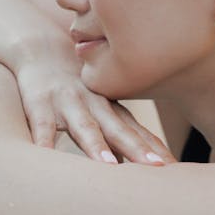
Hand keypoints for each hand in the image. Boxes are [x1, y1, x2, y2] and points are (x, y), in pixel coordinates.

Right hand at [12, 41, 175, 165]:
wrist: (39, 47)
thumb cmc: (74, 85)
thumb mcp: (98, 106)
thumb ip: (116, 133)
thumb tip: (133, 164)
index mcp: (110, 108)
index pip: (137, 132)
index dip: (155, 149)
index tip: (175, 168)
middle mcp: (94, 104)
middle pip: (118, 130)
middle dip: (138, 149)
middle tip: (157, 168)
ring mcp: (67, 102)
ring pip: (84, 126)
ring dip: (96, 145)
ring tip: (108, 165)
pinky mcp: (39, 103)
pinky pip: (41, 125)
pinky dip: (43, 141)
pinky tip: (45, 156)